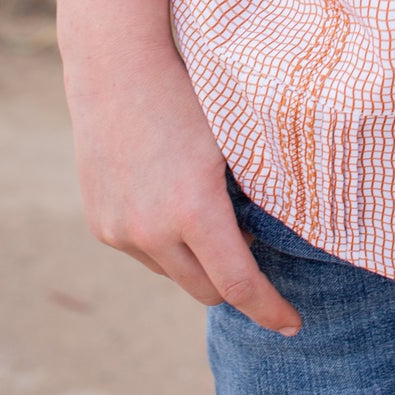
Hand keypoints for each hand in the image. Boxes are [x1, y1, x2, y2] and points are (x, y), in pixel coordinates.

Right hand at [65, 45, 300, 336]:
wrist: (116, 70)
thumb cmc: (188, 96)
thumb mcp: (234, 143)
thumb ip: (255, 195)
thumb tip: (281, 237)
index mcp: (194, 211)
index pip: (240, 286)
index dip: (270, 310)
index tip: (292, 325)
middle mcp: (152, 231)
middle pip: (207, 291)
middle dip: (234, 283)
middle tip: (254, 252)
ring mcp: (121, 233)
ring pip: (174, 272)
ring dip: (196, 259)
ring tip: (206, 210)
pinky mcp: (102, 226)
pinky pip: (145, 253)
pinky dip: (165, 241)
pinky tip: (170, 198)